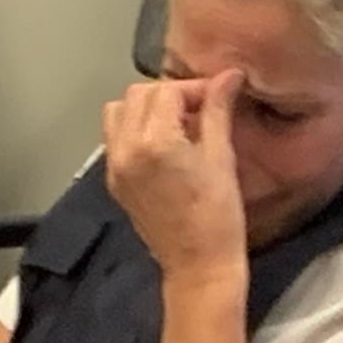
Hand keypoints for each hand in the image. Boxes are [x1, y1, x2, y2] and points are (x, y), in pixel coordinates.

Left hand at [103, 71, 250, 284]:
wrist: (198, 267)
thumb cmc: (218, 217)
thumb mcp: (222, 157)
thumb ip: (218, 110)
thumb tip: (228, 75)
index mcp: (155, 141)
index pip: (167, 90)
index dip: (194, 88)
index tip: (216, 98)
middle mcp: (126, 149)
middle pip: (138, 95)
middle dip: (169, 94)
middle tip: (198, 110)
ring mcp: (115, 166)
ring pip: (119, 112)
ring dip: (145, 108)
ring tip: (175, 124)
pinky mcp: (114, 182)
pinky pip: (115, 138)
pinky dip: (134, 129)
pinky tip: (162, 145)